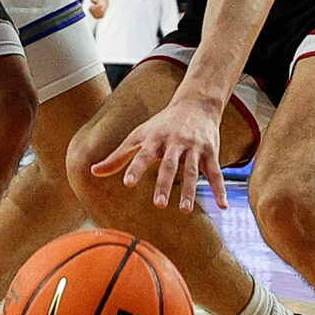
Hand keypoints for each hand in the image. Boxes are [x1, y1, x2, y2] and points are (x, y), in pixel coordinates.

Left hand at [92, 94, 227, 212]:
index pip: (144, 155)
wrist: (196, 103)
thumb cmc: (161, 123)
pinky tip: (222, 205)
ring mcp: (194, 147)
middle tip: (159, 205)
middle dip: (165, 184)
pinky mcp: (210, 152)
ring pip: (192, 171)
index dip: (135, 168)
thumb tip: (92, 172)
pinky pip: (215, 173)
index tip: (127, 183)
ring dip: (191, 191)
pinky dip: (220, 188)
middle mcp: (175, 142)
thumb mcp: (139, 135)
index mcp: (155, 138)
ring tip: (186, 210)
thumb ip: (118, 156)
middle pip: (170, 165)